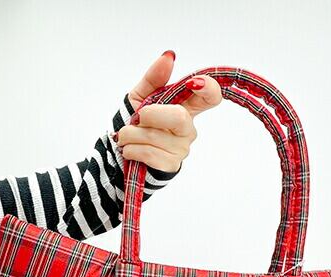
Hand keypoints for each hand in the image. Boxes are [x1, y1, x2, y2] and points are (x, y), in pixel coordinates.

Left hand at [116, 50, 221, 172]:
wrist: (119, 153)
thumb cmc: (135, 124)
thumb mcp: (140, 96)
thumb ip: (154, 77)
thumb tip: (169, 56)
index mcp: (185, 107)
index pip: (211, 96)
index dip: (208, 88)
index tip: (194, 83)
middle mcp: (187, 128)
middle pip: (179, 117)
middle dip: (149, 115)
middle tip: (136, 118)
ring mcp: (181, 148)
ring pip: (157, 137)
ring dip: (131, 134)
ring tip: (126, 136)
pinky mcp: (171, 165)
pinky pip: (150, 154)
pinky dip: (132, 149)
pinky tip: (130, 150)